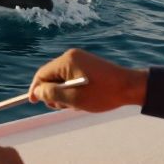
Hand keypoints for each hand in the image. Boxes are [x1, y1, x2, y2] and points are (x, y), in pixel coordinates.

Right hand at [28, 49, 146, 112]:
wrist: (130, 87)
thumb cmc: (103, 93)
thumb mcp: (74, 98)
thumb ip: (52, 94)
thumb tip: (37, 91)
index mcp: (67, 61)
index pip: (42, 74)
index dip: (36, 89)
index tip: (32, 102)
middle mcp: (71, 57)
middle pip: (51, 76)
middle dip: (54, 93)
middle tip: (65, 107)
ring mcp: (80, 60)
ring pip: (62, 79)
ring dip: (65, 94)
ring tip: (78, 104)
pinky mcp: (87, 66)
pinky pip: (72, 78)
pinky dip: (73, 90)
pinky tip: (84, 99)